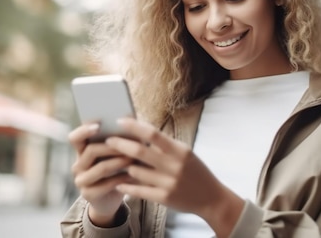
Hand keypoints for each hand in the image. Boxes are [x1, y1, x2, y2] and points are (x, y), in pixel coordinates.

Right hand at [68, 123, 132, 226]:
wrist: (112, 197)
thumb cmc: (116, 169)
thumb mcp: (116, 154)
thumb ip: (119, 139)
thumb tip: (131, 119)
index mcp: (82, 151)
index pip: (75, 138)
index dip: (84, 130)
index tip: (99, 125)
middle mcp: (78, 165)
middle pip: (91, 151)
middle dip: (112, 146)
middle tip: (129, 143)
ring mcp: (81, 180)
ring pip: (100, 168)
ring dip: (119, 162)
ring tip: (134, 158)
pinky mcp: (88, 194)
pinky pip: (106, 184)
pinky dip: (122, 178)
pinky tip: (133, 175)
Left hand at [105, 119, 244, 236]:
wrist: (211, 198)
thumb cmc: (196, 172)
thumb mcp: (185, 153)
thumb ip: (165, 145)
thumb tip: (141, 131)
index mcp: (180, 150)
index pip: (153, 134)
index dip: (134, 126)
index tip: (119, 121)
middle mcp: (174, 165)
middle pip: (140, 151)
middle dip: (121, 144)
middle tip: (108, 140)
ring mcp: (169, 183)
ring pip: (136, 171)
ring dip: (122, 166)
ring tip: (112, 161)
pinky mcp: (165, 198)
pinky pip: (139, 191)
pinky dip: (126, 186)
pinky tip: (118, 182)